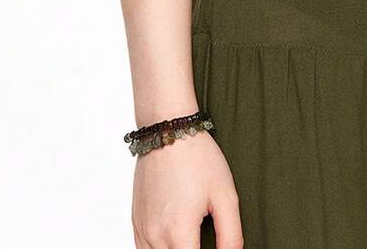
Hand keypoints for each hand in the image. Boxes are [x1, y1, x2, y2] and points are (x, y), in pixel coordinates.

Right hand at [131, 131, 242, 247]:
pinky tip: (175, 241)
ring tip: (191, 240)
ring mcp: (142, 229)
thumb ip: (230, 236)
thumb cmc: (198, 158)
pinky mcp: (136, 221)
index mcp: (178, 232)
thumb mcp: (226, 195)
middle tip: (203, 241)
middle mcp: (155, 236)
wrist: (168, 129)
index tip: (215, 248)